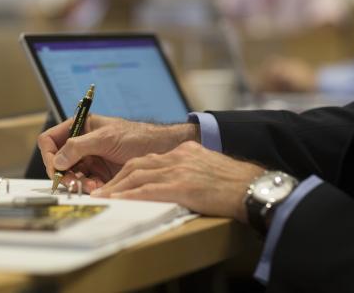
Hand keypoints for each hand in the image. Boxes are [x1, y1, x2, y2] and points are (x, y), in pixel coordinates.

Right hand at [37, 114, 199, 192]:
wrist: (162, 149)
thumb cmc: (137, 136)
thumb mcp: (106, 138)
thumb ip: (79, 146)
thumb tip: (57, 161)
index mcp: (80, 128)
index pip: (51, 140)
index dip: (49, 155)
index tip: (56, 168)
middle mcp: (82, 144)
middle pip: (58, 162)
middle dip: (64, 173)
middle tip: (73, 182)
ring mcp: (90, 160)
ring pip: (71, 175)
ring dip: (78, 182)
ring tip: (93, 184)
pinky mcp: (100, 174)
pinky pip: (85, 184)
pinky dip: (89, 188)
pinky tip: (99, 187)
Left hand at [91, 141, 264, 222]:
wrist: (253, 187)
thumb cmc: (234, 182)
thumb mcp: (208, 166)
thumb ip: (189, 167)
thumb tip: (176, 179)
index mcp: (183, 152)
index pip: (147, 159)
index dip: (128, 171)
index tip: (116, 182)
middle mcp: (177, 157)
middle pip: (136, 165)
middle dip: (116, 180)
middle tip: (101, 192)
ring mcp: (178, 170)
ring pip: (137, 176)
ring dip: (116, 188)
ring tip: (101, 198)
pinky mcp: (181, 186)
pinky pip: (147, 190)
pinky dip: (128, 196)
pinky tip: (116, 201)